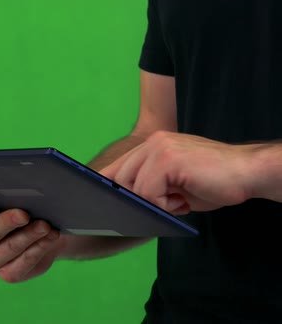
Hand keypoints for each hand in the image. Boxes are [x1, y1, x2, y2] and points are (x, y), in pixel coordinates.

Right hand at [0, 190, 61, 282]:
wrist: (39, 234)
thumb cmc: (20, 210)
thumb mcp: (11, 201)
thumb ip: (7, 195)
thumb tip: (22, 190)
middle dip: (6, 222)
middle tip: (23, 214)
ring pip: (11, 247)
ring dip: (30, 235)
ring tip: (45, 225)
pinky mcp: (8, 274)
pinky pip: (24, 261)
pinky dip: (39, 247)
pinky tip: (50, 237)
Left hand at [100, 131, 252, 213]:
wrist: (248, 173)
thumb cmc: (214, 182)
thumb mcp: (174, 184)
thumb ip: (150, 186)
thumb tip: (123, 202)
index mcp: (152, 145)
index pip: (118, 166)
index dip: (107, 185)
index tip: (99, 202)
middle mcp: (153, 142)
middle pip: (119, 178)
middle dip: (133, 199)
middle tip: (163, 205)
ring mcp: (159, 148)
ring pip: (132, 187)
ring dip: (154, 203)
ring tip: (179, 200)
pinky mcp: (167, 159)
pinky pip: (147, 192)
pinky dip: (164, 204)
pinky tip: (183, 200)